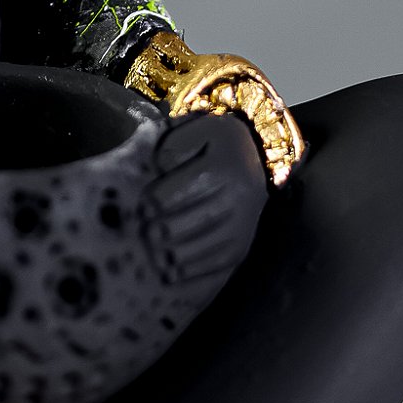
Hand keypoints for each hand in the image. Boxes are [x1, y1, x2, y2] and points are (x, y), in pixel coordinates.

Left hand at [142, 111, 267, 301]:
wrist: (256, 161)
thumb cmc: (214, 144)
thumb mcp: (199, 129)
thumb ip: (176, 142)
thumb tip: (160, 166)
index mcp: (226, 164)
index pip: (192, 183)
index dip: (165, 197)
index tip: (145, 205)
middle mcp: (240, 195)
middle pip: (202, 217)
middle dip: (170, 228)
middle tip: (148, 234)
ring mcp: (244, 222)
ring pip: (211, 243)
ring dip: (181, 253)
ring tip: (157, 257)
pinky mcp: (242, 243)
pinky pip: (219, 260)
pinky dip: (195, 269)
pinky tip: (173, 272)